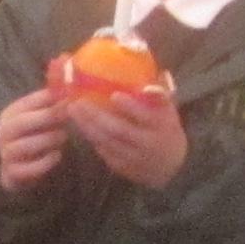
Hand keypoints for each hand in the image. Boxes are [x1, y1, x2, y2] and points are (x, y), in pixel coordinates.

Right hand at [0, 86, 70, 193]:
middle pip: (20, 123)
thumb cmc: (35, 137)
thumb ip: (52, 105)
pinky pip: (27, 168)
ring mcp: (6, 153)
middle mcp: (4, 132)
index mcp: (11, 114)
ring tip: (63, 137)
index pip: (26, 102)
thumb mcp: (41, 119)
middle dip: (46, 118)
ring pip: (23, 145)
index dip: (46, 99)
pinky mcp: (11, 173)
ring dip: (46, 140)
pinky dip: (44, 162)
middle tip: (66, 116)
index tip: (66, 96)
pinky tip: (57, 155)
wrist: (19, 168)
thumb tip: (71, 88)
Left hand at [62, 80, 187, 188]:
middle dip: (96, 116)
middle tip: (78, 101)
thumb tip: (154, 75)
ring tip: (73, 111)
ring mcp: (134, 158)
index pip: (144, 116)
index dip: (130, 106)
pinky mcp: (123, 168)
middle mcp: (147, 144)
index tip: (114, 95)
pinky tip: (81, 126)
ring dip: (87, 126)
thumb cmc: (166, 130)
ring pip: (107, 142)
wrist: (171, 168)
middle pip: (119, 130)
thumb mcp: (169, 112)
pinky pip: (104, 152)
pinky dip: (92, 138)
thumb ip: (160, 96)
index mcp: (162, 127)